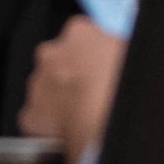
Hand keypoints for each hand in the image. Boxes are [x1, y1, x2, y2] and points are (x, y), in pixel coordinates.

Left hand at [19, 14, 128, 158]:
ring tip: (85, 115)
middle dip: (73, 74)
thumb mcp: (132, 54)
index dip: (95, 55)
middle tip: (94, 93)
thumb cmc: (122, 86)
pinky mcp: (31, 114)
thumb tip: (120, 53)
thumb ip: (119, 49)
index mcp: (80, 33)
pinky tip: (70, 131)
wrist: (105, 125)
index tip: (103, 68)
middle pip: (60, 60)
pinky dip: (51, 124)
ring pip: (48, 88)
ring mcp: (38, 84)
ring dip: (62, 98)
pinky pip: (40, 118)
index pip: (84, 37)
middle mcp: (52, 53)